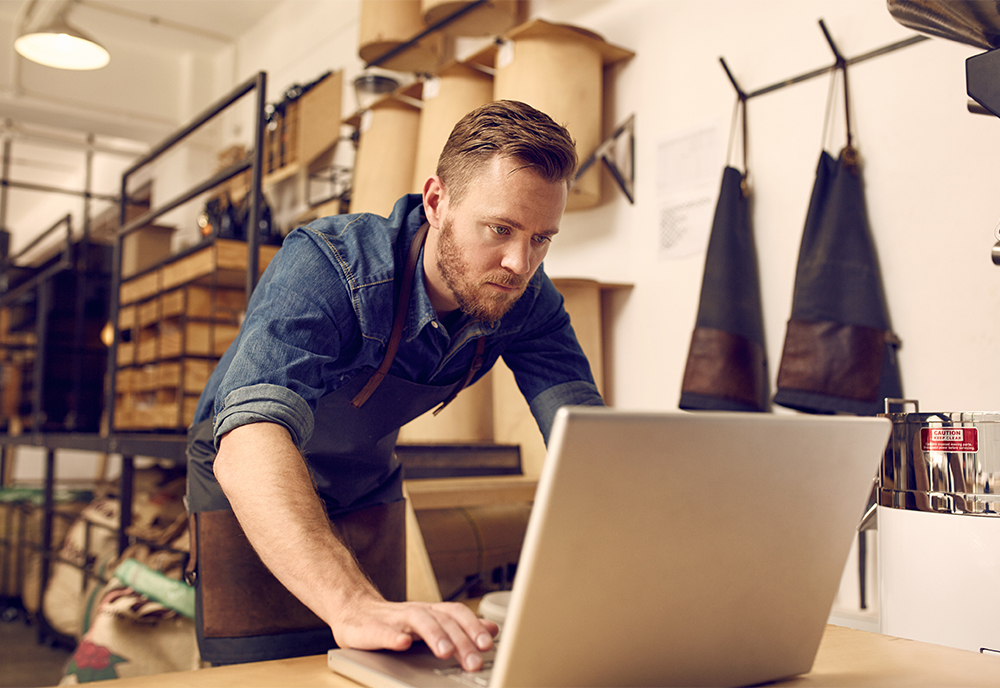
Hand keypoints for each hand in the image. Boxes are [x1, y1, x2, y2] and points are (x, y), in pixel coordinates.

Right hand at [331, 596, 499, 671]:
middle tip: (474, 661)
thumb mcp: (432, 623)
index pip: (457, 614)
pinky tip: (402, 644)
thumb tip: (493, 628)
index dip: (474, 626)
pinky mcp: (371, 628)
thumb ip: (461, 627)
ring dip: (434, 635)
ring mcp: (394, 618)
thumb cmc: (396, 623)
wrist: (354, 612)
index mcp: (432, 612)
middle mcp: (417, 611)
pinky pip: (383, 631)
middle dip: (461, 640)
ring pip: (418, 620)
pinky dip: (393, 636)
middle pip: (443, 620)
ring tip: (445, 652)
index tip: (488, 645)